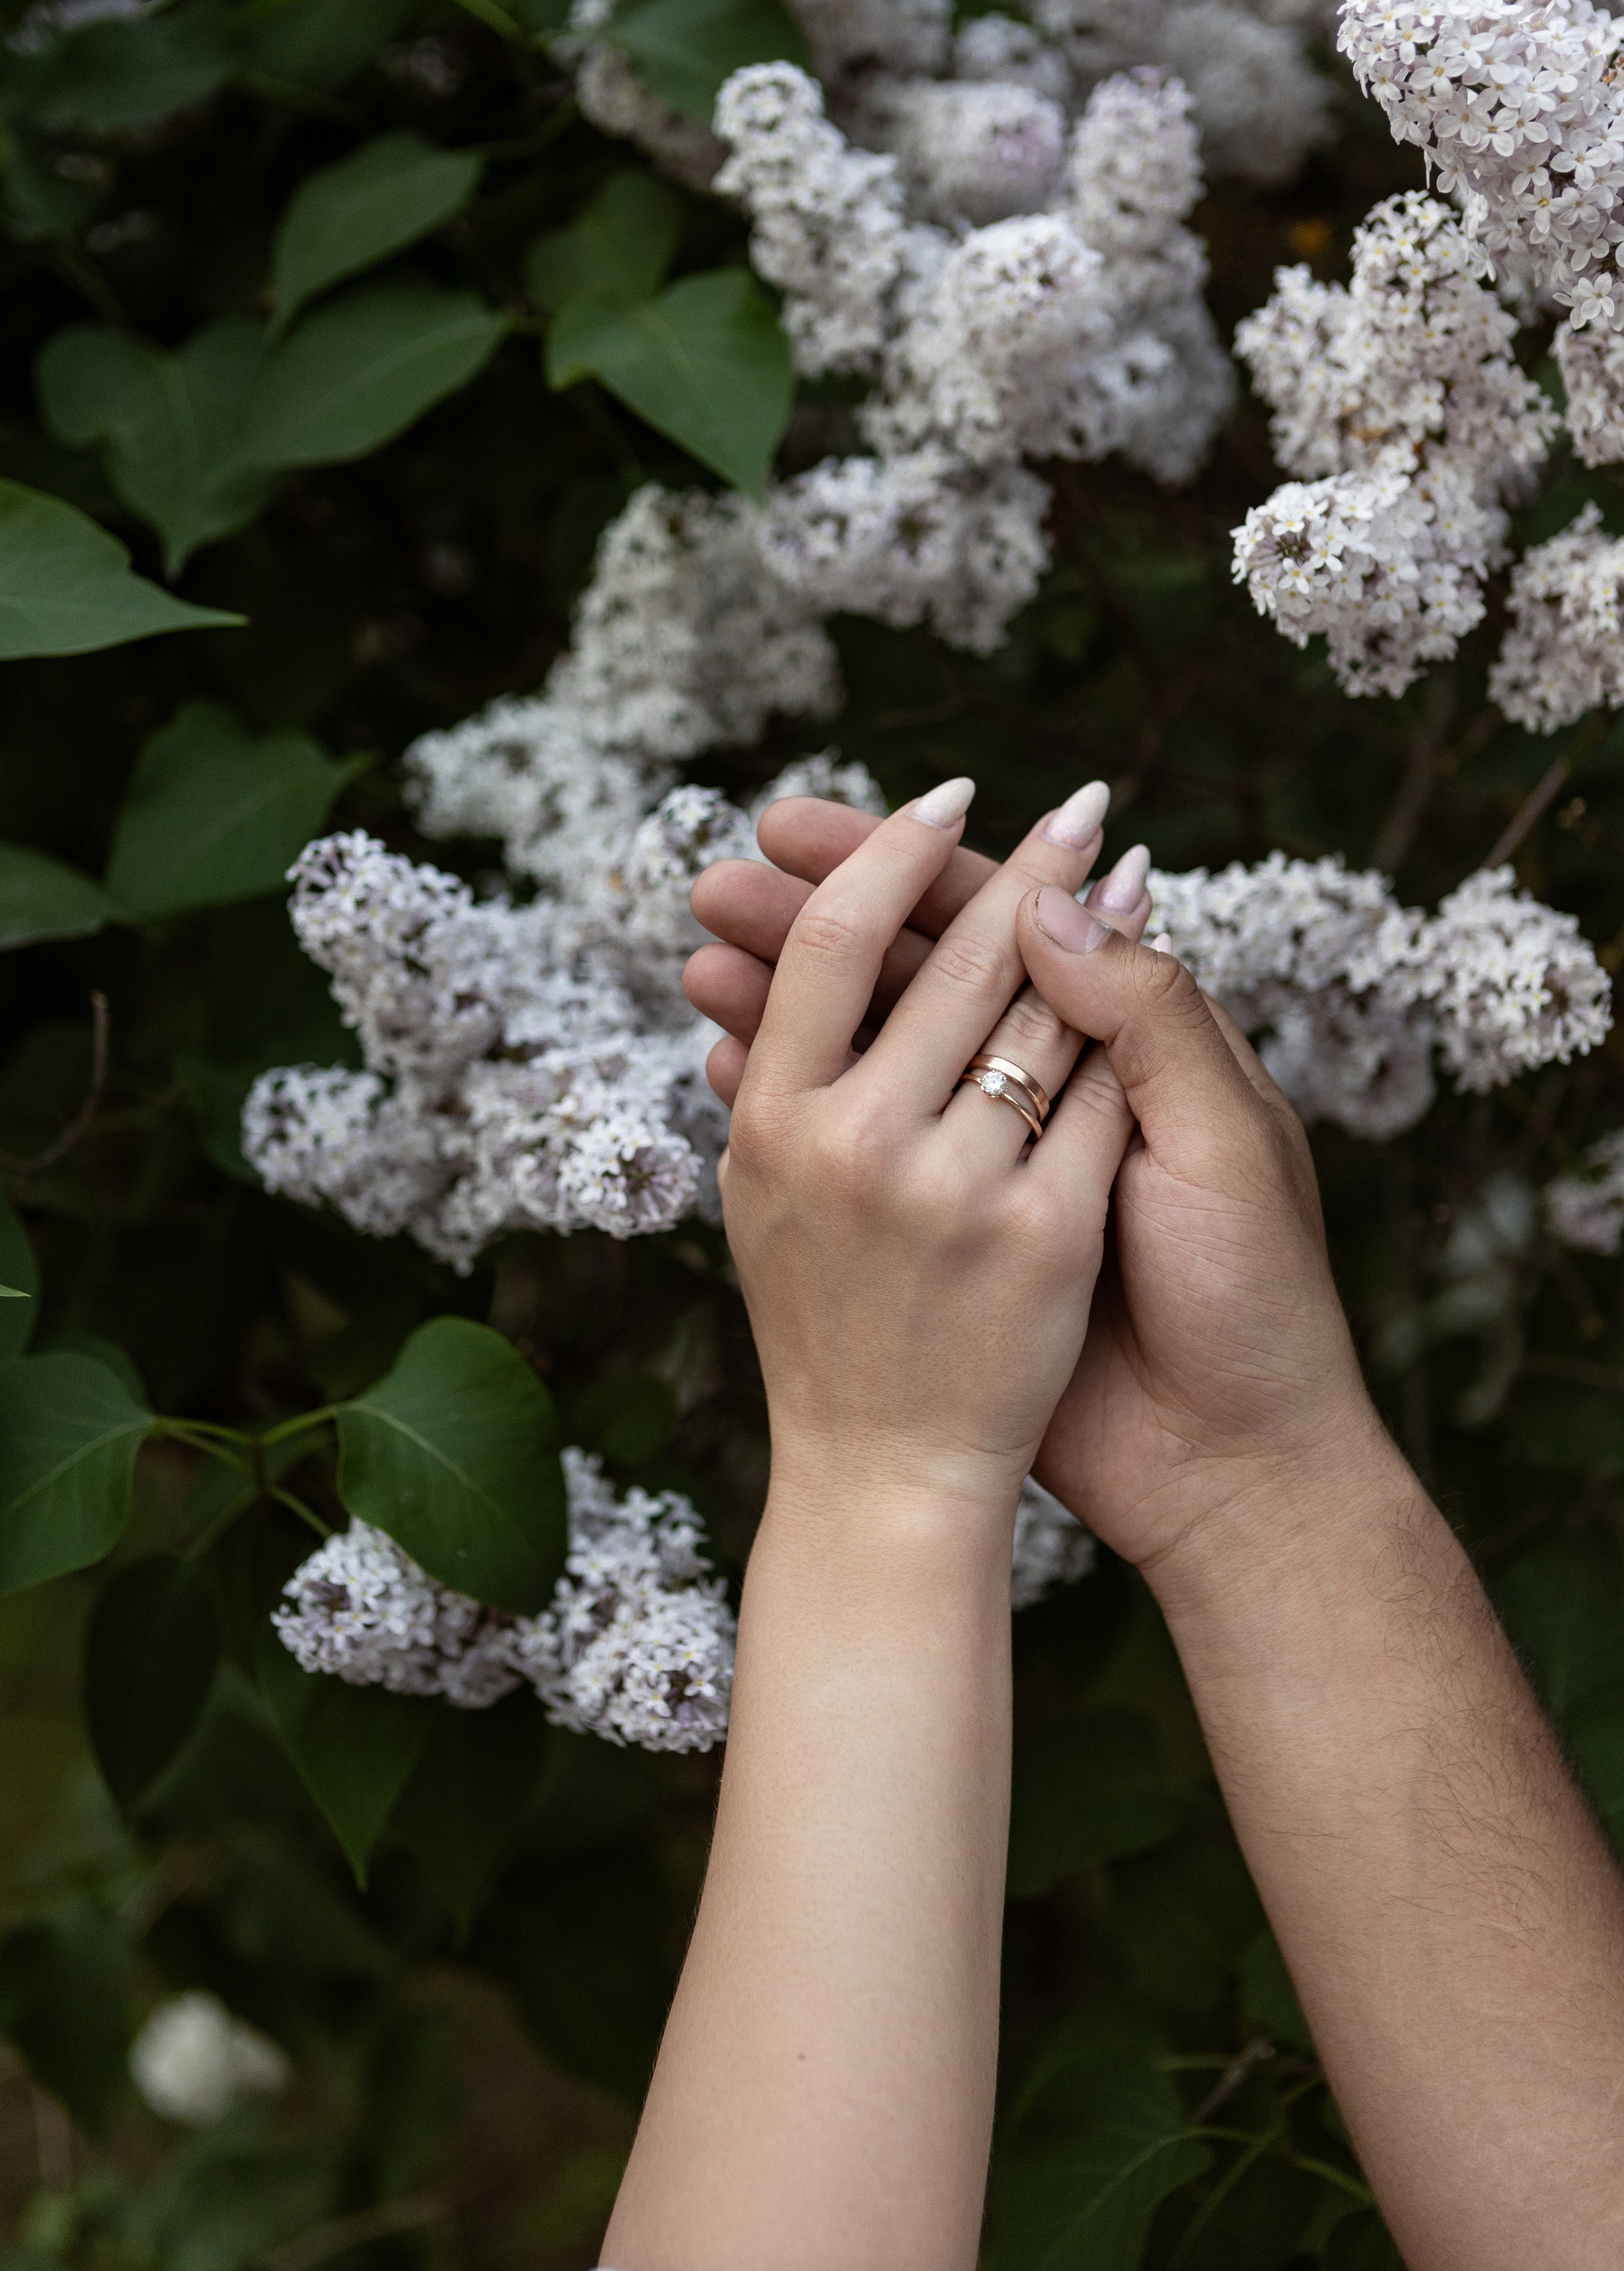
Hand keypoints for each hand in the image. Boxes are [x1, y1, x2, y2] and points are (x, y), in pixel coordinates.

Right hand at [688, 798, 1382, 1585]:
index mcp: (1124, 1043)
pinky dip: (800, 1100)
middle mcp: (1048, 1090)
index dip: (907, 863)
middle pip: (914, 972)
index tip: (814, 822)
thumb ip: (1144, 1021)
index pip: (992, 920)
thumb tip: (1050, 905)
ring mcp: (993, 1166)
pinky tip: (725, 1059)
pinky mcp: (961, 1238)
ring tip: (700, 958)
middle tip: (722, 877)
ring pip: (875, 1049)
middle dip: (817, 911)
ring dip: (784, 996)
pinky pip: (865, 1147)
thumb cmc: (1253, 1295)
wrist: (1233, 1463)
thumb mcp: (1217, 1143)